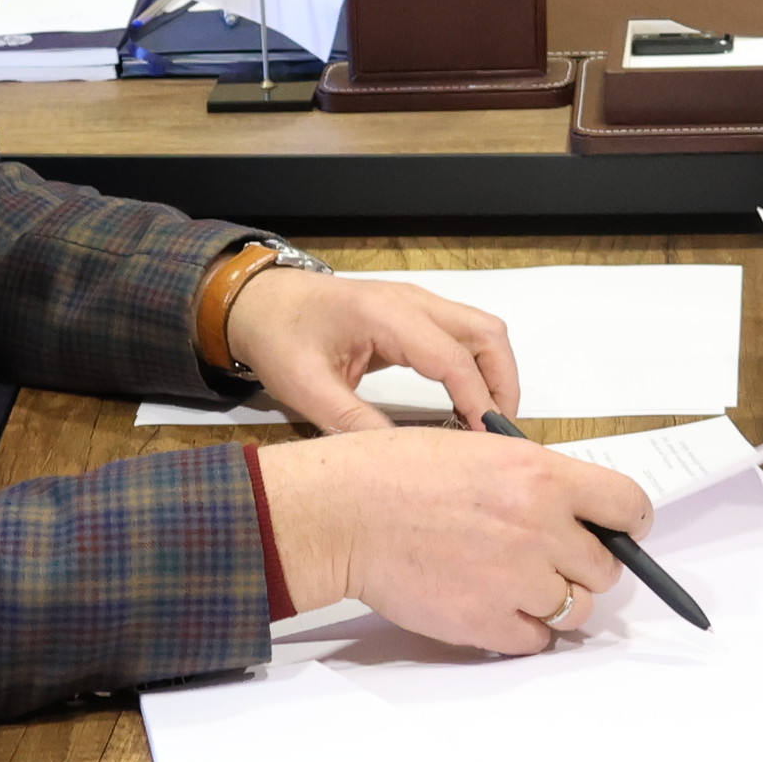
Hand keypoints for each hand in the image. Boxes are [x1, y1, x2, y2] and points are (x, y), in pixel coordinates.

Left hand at [226, 270, 521, 430]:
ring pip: (482, 331)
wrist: (260, 302)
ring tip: (488, 422)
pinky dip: (478, 367)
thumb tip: (402, 459)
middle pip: (485, 334)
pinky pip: (465, 336)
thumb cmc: (279, 338)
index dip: (478, 400)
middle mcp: (411, 301)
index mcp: (384, 315)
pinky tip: (468, 404)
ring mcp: (417, 303)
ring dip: (495, 374)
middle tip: (497, 433)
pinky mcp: (415, 314)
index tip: (489, 440)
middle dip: (502, 384)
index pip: (452, 358)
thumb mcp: (307, 389)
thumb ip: (354, 422)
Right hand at [255, 428, 646, 653]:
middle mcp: (541, 528)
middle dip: (584, 566)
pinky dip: (522, 630)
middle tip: (551, 560)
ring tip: (518, 586)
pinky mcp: (489, 622)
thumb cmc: (399, 473)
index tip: (622, 532)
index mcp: (543, 477)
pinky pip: (536, 640)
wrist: (346, 512)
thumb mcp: (485, 451)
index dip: (628, 524)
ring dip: (556, 602)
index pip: (628, 506)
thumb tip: (574, 512)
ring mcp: (517, 580)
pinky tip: (494, 607)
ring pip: (576, 609)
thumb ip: (537, 482)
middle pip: (605, 568)